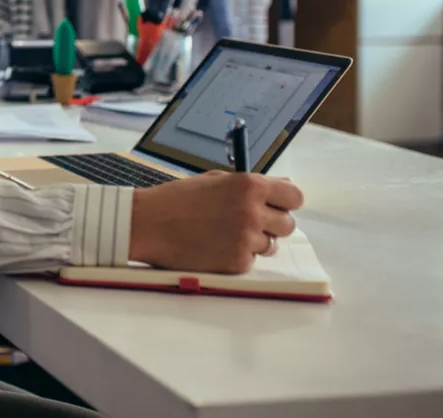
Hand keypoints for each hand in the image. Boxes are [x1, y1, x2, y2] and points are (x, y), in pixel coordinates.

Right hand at [128, 172, 302, 273]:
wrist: (148, 224)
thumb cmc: (177, 199)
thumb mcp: (216, 180)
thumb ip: (251, 184)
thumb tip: (285, 185)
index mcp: (249, 186)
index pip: (295, 197)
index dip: (285, 202)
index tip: (275, 206)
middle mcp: (252, 211)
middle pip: (288, 224)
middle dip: (272, 224)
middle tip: (247, 223)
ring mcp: (246, 239)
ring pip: (270, 245)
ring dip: (253, 242)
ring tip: (223, 234)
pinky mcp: (237, 263)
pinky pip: (250, 261)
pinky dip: (236, 256)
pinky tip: (214, 247)